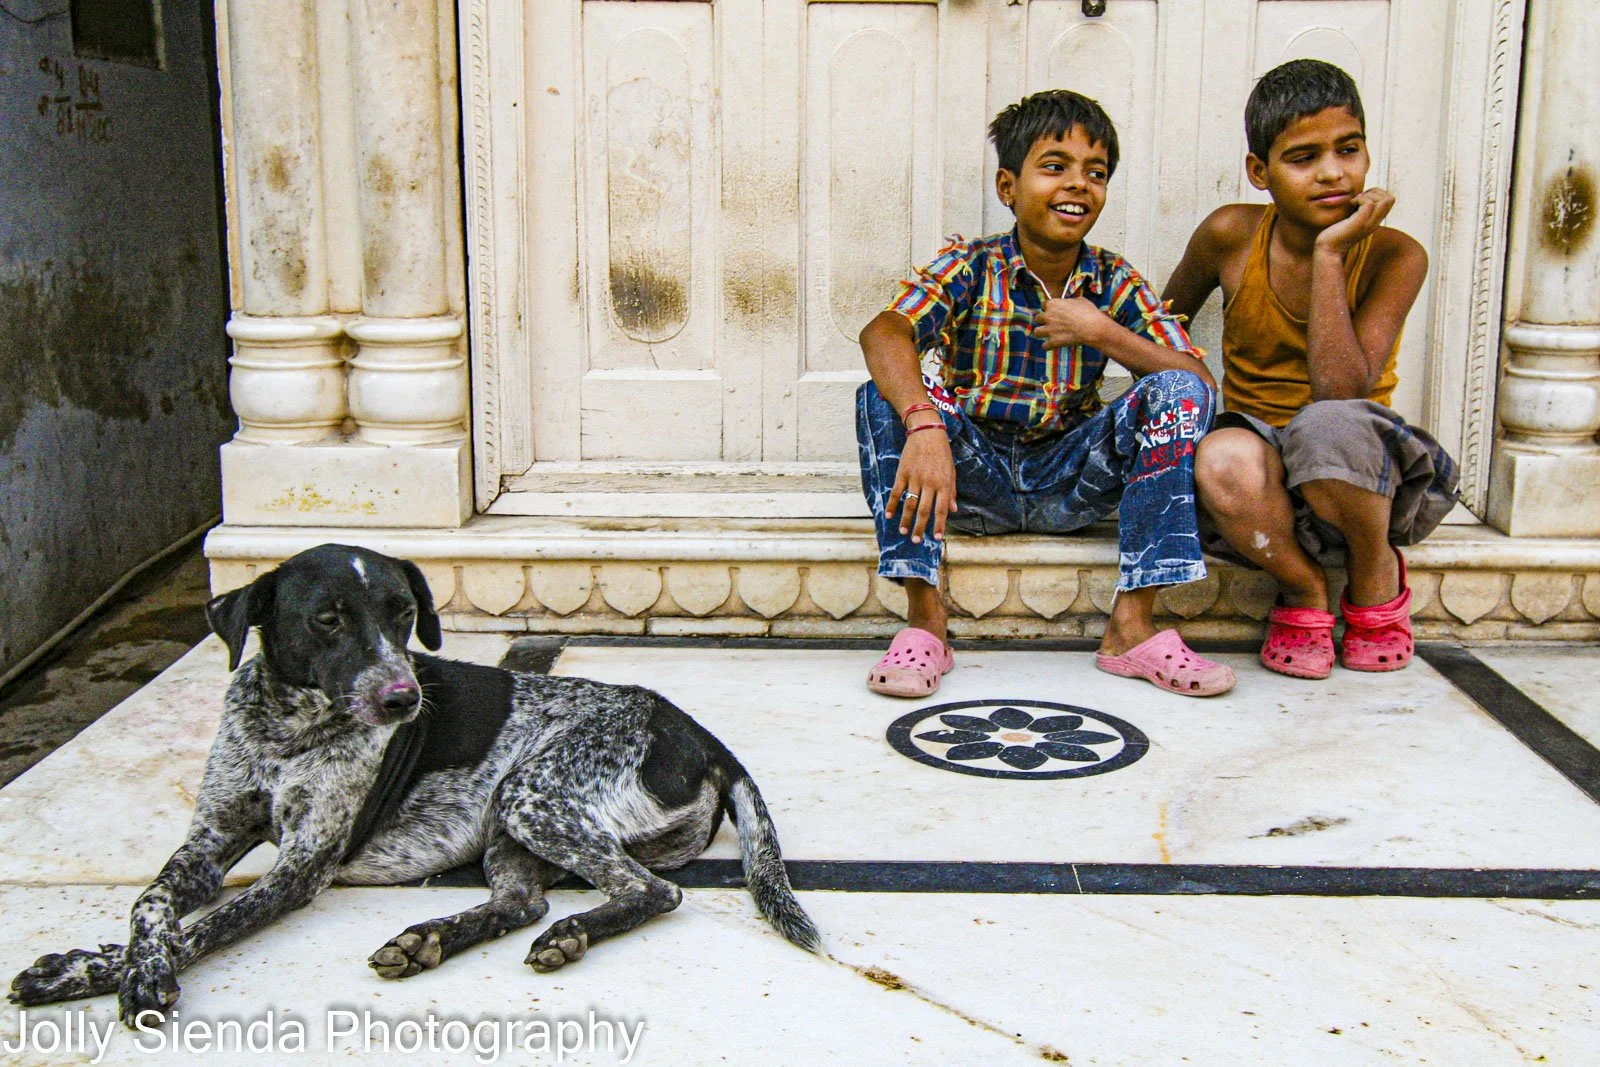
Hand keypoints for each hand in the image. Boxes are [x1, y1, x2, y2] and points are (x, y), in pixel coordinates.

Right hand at [887, 428, 956, 543]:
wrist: (927, 432)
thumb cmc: (942, 453)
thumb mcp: (951, 471)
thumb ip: (952, 492)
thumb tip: (954, 510)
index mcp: (943, 484)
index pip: (941, 509)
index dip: (938, 525)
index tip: (936, 538)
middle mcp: (929, 483)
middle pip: (924, 510)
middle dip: (919, 527)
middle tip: (915, 541)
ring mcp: (915, 478)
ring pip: (909, 504)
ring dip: (905, 520)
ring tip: (903, 532)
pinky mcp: (902, 473)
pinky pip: (896, 492)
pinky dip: (892, 505)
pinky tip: (889, 515)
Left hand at [1030, 297, 1110, 349]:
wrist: (1093, 327)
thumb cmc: (1089, 312)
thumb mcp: (1080, 300)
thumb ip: (1070, 302)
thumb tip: (1069, 303)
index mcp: (1053, 304)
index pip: (1043, 305)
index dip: (1048, 308)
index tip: (1053, 311)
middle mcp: (1048, 316)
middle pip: (1037, 318)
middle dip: (1043, 321)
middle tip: (1051, 323)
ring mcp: (1049, 329)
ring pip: (1036, 332)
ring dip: (1042, 333)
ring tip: (1048, 334)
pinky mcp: (1053, 341)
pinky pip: (1044, 346)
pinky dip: (1048, 346)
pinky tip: (1053, 345)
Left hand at [1315, 187, 1393, 255]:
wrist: (1328, 249)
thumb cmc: (1335, 233)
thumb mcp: (1351, 218)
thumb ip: (1359, 209)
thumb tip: (1360, 195)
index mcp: (1374, 220)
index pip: (1390, 200)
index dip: (1377, 193)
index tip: (1362, 198)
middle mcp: (1375, 222)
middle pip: (1390, 199)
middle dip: (1374, 191)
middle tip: (1359, 199)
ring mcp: (1369, 223)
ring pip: (1384, 200)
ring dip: (1368, 195)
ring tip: (1355, 202)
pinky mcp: (1359, 224)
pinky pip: (1369, 204)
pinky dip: (1360, 199)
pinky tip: (1350, 205)